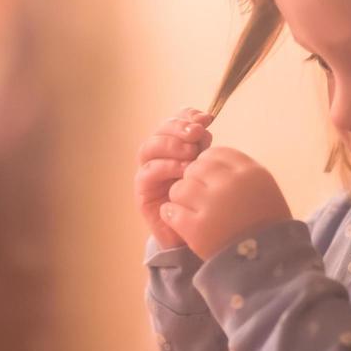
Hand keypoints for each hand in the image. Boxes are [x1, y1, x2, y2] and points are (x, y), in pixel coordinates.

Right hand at [135, 108, 213, 246]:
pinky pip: (147, 173)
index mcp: (174, 145)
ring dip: (171, 145)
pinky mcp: (143, 191)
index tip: (207, 118)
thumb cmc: (203, 199)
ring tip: (191, 151)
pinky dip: (166, 166)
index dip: (187, 115)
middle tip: (198, 132)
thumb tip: (205, 122)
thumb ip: (205, 145)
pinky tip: (184, 169)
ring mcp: (148, 172)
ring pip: (149, 148)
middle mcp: (157, 156)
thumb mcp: (208, 168)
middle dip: (179, 128)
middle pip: (159, 131)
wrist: (195, 234)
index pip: (174, 121)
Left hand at [162, 146, 291, 259]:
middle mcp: (231, 183)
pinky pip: (170, 211)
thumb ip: (239, 171)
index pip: (215, 154)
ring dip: (181, 200)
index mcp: (251, 172)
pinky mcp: (196, 227)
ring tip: (192, 213)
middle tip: (199, 199)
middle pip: (194, 168)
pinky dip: (173, 217)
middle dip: (193, 182)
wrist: (268, 264)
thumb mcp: (264, 188)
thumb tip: (207, 157)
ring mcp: (212, 204)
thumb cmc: (266, 224)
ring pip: (179, 188)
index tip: (211, 182)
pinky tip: (182, 223)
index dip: (208, 166)